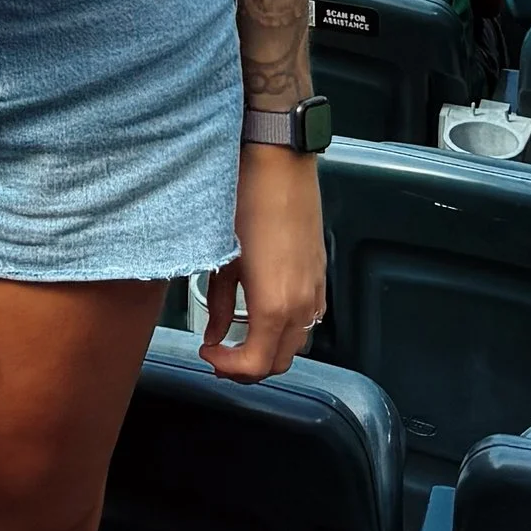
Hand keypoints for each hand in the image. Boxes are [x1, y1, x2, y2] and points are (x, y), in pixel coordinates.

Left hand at [202, 151, 324, 379]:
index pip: (255, 365)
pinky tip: (265, 310)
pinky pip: (309, 319)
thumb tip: (212, 332)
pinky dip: (288, 328)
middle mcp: (301, 305)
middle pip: (279, 362)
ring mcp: (316, 290)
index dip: (228, 368)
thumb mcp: (223, 257)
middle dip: (248, 366)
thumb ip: (216, 303)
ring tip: (240, 333)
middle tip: (221, 351)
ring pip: (297, 343)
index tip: (209, 353)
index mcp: (274, 306)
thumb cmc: (247, 199)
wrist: (279, 161)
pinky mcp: (321, 274)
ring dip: (270, 348)